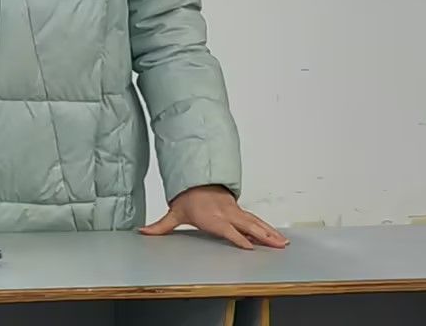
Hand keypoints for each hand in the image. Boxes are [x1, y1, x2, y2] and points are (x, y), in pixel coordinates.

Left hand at [141, 186, 287, 250]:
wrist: (196, 179)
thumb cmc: (187, 198)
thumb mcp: (174, 212)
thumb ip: (160, 226)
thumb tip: (143, 231)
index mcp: (212, 217)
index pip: (227, 229)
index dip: (237, 237)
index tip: (249, 246)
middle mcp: (226, 213)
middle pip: (246, 225)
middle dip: (262, 235)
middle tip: (276, 244)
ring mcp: (234, 211)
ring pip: (254, 222)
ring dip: (269, 232)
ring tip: (282, 242)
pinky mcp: (239, 210)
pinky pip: (255, 219)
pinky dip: (267, 227)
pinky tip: (276, 235)